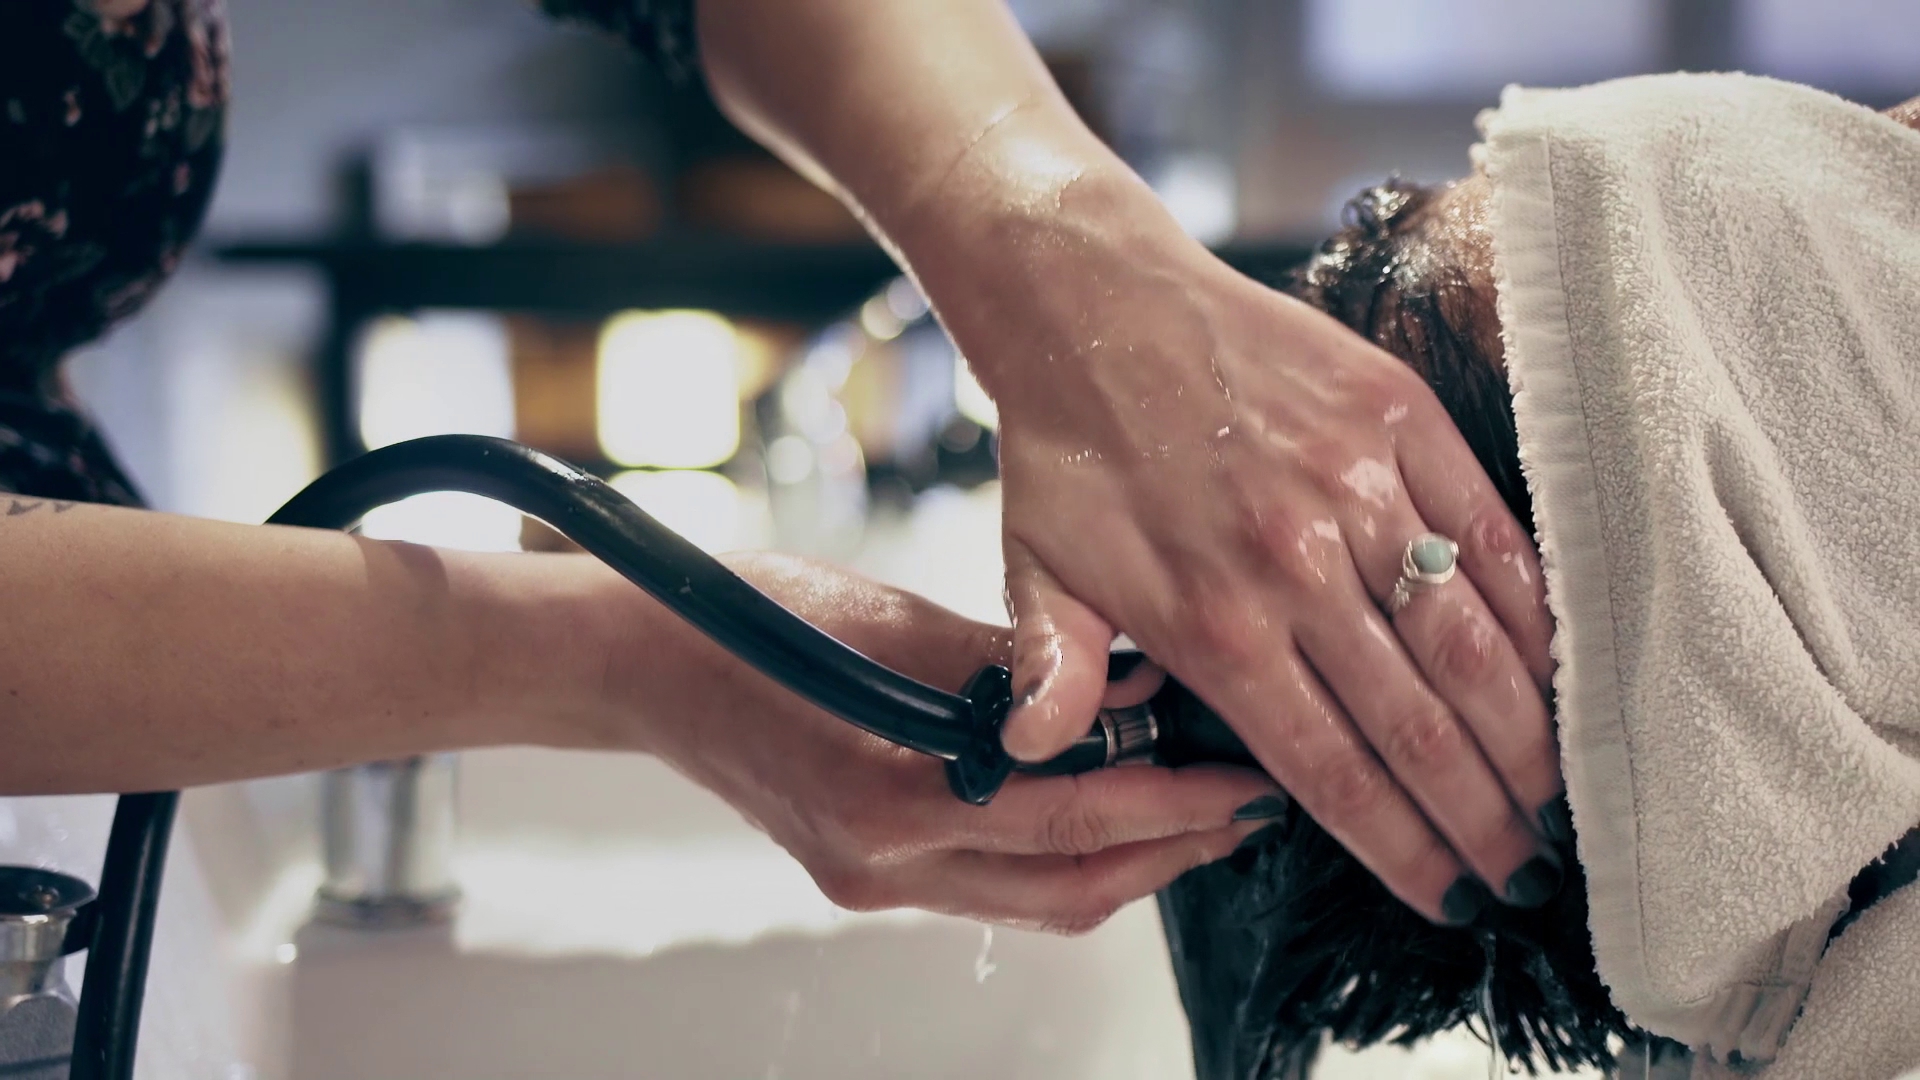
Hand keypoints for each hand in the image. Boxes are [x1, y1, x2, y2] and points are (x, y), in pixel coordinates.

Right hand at [584, 552, 1282, 933]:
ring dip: (1122, 861)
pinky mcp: (865, 872)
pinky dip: (1056, 852)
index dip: (1172, 805)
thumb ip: (1016, 666)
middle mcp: (884, 858)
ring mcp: (871, 878)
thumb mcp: (896, 621)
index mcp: (891, 789)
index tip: (1243, 783)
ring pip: (1035, 901)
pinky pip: (990, 884)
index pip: (1070, 818)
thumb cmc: (750, 618)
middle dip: (1170, 853)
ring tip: (1191, 812)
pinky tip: (1096, 806)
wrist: (644, 661)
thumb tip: (1127, 679)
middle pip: (1068, 890)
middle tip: (1242, 808)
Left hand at [912, 165, 1562, 924]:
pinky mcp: (1399, 418)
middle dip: (1480, 819)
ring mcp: (1359, 488)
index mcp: (1211, 622)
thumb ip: (1055, 674)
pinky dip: (1535, 612)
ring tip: (1560, 806)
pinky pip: (1491, 533)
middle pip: (1415, 726)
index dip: (1399, 848)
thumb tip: (1030, 757)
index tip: (1448, 899)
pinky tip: (1563, 674)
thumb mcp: (1032, 572)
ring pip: (1467, 642)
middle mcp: (1296, 566)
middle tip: (1524, 878)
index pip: (1329, 770)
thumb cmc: (1067, 449)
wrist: (1092, 300)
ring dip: (1522, 737)